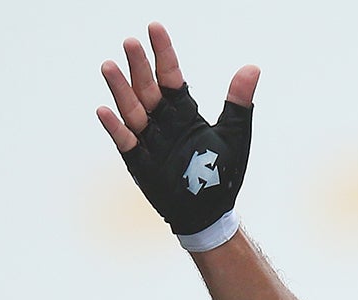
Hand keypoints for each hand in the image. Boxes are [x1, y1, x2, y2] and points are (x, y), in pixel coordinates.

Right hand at [97, 23, 258, 245]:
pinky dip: (116, 128)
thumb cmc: (222, 174)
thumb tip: (252, 67)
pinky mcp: (141, 164)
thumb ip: (239, 101)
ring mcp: (150, 141)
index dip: (163, 53)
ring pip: (132, 110)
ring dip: (120, 89)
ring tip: (109, 66)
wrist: (211, 213)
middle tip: (130, 42)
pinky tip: (104, 111)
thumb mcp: (235, 134)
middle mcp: (163, 122)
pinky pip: (126, 143)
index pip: (171, 76)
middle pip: (147, 88)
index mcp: (184, 112)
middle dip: (139, 66)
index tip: (154, 27)